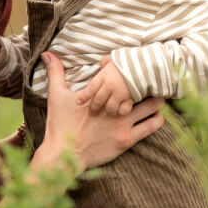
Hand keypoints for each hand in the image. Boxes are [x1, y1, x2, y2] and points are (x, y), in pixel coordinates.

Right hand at [38, 51, 163, 172]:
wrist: (63, 154)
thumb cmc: (60, 124)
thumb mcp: (55, 95)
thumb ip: (55, 73)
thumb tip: (47, 53)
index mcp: (101, 94)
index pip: (124, 76)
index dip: (134, 71)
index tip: (141, 67)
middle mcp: (114, 107)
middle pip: (143, 89)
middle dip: (150, 84)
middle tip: (155, 81)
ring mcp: (122, 124)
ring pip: (152, 108)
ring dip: (157, 101)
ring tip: (160, 97)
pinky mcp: (127, 140)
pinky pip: (151, 127)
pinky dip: (157, 119)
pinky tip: (157, 116)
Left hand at [77, 56, 134, 115]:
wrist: (146, 65)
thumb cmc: (129, 60)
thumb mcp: (114, 57)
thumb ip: (105, 62)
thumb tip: (101, 66)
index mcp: (104, 76)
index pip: (90, 89)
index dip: (83, 97)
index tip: (78, 103)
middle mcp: (109, 87)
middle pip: (97, 101)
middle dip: (93, 108)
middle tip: (91, 112)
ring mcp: (120, 94)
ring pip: (110, 108)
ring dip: (108, 110)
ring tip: (108, 111)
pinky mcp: (130, 99)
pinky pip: (123, 110)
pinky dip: (121, 111)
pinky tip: (121, 110)